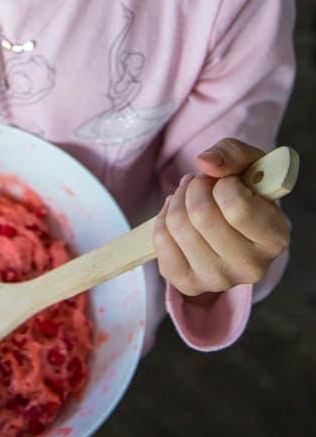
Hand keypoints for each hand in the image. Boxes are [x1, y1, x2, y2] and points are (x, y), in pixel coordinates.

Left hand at [153, 138, 289, 300]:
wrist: (234, 225)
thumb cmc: (245, 190)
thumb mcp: (249, 163)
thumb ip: (232, 152)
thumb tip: (205, 162)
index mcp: (274, 238)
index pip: (235, 205)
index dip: (223, 183)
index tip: (227, 182)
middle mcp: (250, 267)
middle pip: (201, 215)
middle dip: (195, 187)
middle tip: (201, 184)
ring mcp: (219, 280)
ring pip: (178, 226)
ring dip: (178, 199)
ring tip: (190, 196)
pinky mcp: (189, 283)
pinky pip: (160, 242)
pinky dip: (163, 218)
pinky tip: (178, 214)